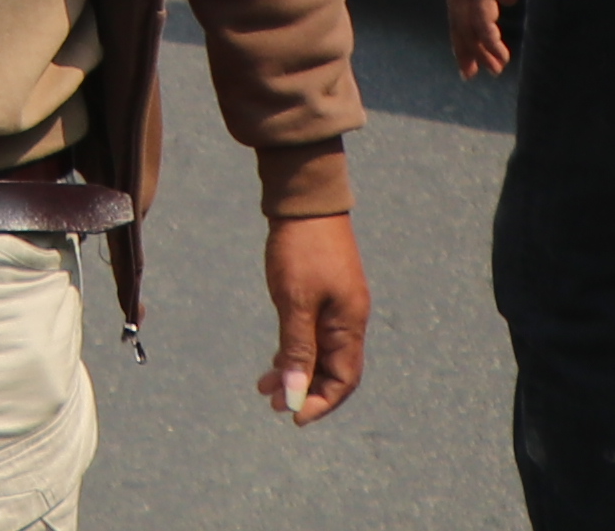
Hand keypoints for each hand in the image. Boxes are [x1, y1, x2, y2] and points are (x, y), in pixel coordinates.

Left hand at [257, 209, 367, 424]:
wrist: (303, 198)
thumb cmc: (300, 248)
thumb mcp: (295, 302)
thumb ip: (298, 349)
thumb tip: (295, 394)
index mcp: (350, 322)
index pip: (345, 379)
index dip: (320, 402)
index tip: (292, 416)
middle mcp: (349, 317)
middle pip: (333, 369)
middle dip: (303, 389)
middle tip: (271, 400)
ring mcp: (338, 304)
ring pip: (320, 352)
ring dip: (295, 370)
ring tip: (265, 383)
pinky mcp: (324, 292)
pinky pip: (314, 333)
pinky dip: (295, 348)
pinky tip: (276, 356)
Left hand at [444, 0, 532, 80]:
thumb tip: (506, 1)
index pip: (456, 7)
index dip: (461, 32)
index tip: (468, 54)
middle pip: (456, 19)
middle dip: (465, 48)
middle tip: (471, 72)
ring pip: (467, 23)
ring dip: (481, 49)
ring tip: (493, 68)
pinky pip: (481, 19)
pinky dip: (489, 40)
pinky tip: (499, 54)